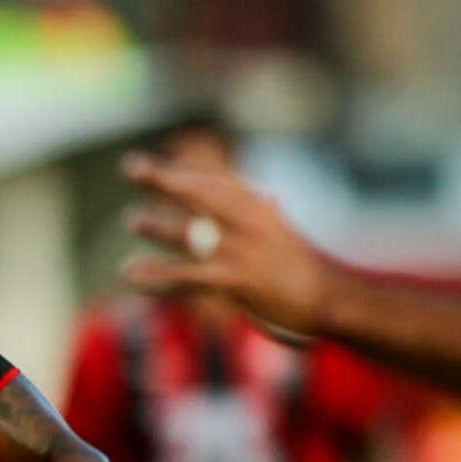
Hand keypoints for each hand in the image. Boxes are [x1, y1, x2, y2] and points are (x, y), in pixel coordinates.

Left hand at [120, 153, 331, 336]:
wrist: (330, 298)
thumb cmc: (304, 268)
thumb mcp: (283, 232)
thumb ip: (265, 215)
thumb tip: (262, 199)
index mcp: (261, 207)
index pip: (218, 179)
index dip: (187, 170)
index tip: (160, 163)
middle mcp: (250, 221)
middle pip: (199, 192)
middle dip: (164, 178)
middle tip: (131, 166)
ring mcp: (241, 250)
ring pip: (189, 231)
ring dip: (157, 225)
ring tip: (132, 219)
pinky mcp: (235, 280)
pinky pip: (186, 275)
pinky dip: (156, 273)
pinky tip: (130, 273)